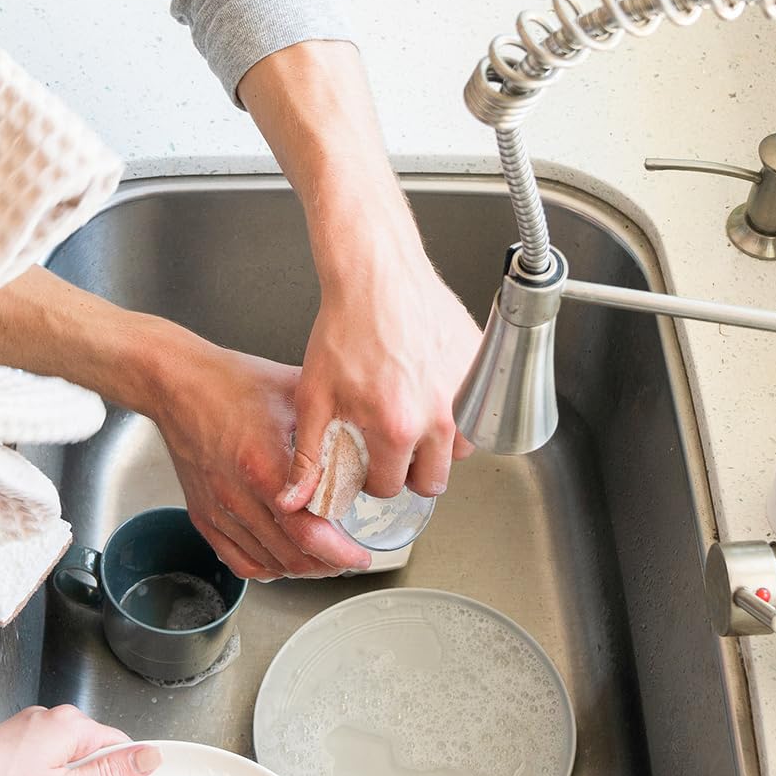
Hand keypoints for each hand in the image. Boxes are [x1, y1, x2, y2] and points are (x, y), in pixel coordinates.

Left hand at [0, 703, 159, 775]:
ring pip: (65, 762)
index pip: (118, 743)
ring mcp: (26, 734)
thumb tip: (149, 757)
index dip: (120, 774)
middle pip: (91, 752)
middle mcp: (48, 720)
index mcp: (68, 724)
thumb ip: (108, 775)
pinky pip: (42, 767)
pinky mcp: (10, 750)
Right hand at [146, 337, 370, 580]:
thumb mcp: (294, 394)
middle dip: (328, 565)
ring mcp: (217, 509)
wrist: (176, 384)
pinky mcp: (203, 515)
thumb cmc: (231, 383)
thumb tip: (370, 441)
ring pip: (268, 564)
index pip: (308, 532)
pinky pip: (238, 561)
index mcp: (263, 466)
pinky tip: (284, 559)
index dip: (340, 553)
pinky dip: (267, 568)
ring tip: (323, 558)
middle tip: (348, 558)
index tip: (361, 554)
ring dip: (301, 568)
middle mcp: (237, 495)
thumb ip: (331, 425)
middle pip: (291, 556)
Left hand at [281, 225, 481, 509]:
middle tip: (392, 445)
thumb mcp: (314, 395)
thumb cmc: (346, 325)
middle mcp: (439, 416)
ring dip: (438, 443)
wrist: (376, 274)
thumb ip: (308, 455)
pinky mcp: (480, 366)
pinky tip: (429, 385)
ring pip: (460, 449)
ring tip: (413, 415)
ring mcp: (466, 392)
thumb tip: (294, 500)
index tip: (368, 460)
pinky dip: (458, 407)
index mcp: (397, 428)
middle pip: (434, 480)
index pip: (392, 487)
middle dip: (411, 471)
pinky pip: (476, 407)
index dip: (374, 478)